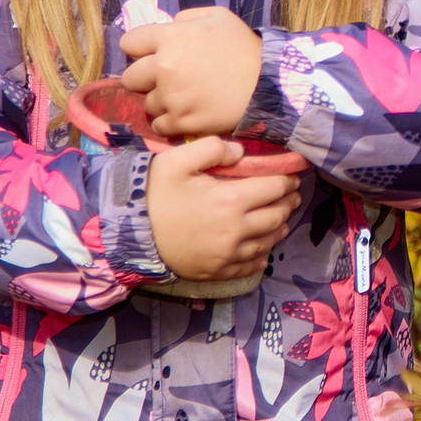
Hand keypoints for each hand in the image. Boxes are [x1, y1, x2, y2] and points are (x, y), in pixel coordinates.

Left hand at [120, 6, 263, 138]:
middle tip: (168, 80)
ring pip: (147, 104)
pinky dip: (170, 122)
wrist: (270, 84)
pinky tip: (187, 114)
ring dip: (161, 102)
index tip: (154, 55)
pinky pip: (159, 125)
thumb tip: (168, 26)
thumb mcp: (219, 17)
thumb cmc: (244, 48)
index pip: (129, 43)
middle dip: (146, 78)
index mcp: (170, 38)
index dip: (141, 49)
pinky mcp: (182, 122)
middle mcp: (165, 67)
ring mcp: (172, 97)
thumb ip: (186, 17)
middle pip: (131, 78)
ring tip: (185, 98)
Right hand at [147, 137, 300, 280]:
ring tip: (281, 218)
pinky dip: (261, 255)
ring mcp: (228, 255)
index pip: (274, 188)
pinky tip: (261, 248)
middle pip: (277, 216)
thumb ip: (211, 148)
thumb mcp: (176, 160)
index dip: (287, 180)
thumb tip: (240, 152)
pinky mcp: (218, 272)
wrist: (127, 235)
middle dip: (288, 202)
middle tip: (291, 194)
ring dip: (278, 227)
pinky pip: (251, 265)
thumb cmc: (153, 194)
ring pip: (268, 242)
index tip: (293, 174)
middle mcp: (236, 230)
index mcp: (230, 200)